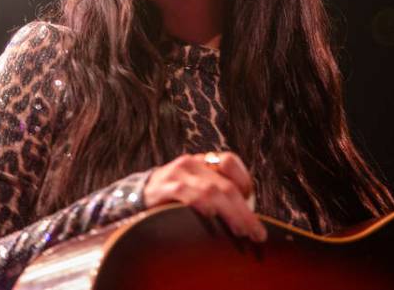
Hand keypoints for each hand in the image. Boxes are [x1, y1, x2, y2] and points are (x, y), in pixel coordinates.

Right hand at [143, 151, 267, 241]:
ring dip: (231, 213)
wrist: (136, 196)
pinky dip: (202, 205)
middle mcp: (192, 163)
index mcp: (202, 161)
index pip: (230, 161)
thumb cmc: (173, 198)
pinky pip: (187, 194)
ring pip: (212, 191)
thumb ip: (218, 195)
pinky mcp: (164, 187)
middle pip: (226, 185)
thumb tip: (248, 219)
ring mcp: (177, 173)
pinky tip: (211, 217)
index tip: (252, 205)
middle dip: (244, 211)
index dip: (245, 181)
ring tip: (242, 232)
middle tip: (257, 232)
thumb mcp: (196, 188)